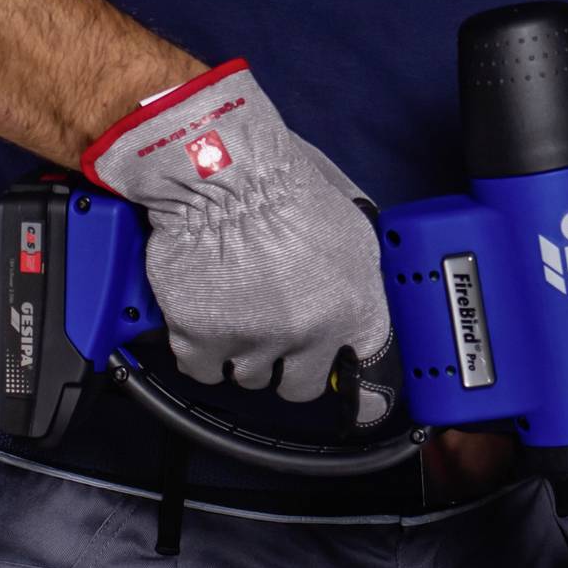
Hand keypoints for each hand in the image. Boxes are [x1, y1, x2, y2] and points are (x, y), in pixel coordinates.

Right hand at [84, 62, 395, 418]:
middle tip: (274, 330)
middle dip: (288, 364)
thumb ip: (358, 280)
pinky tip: (205, 316)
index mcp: (351, 305)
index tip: (353, 399)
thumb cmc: (281, 182)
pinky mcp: (201, 338)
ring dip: (243, 352)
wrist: (220, 168)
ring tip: (235, 306)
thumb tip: (357, 311)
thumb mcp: (351, 226)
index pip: (367, 375)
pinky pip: (203, 369)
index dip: (358, 390)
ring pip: (250, 377)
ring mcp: (253, 339)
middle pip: (300, 385)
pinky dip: (201, 350)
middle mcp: (307, 332)